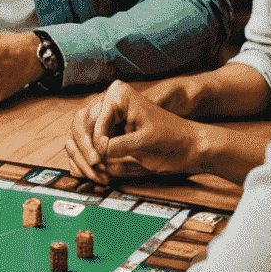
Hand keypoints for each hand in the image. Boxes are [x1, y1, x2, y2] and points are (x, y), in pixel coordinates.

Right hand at [65, 83, 206, 181]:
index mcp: (119, 95)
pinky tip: (93, 173)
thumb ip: (117, 146)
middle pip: (80, 126)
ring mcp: (108, 118)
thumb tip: (96, 153)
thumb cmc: (173, 140)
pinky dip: (87, 160)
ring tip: (97, 175)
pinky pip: (89, 145)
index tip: (99, 161)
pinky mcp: (109, 133)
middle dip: (84, 150)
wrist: (190, 147)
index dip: (94, 143)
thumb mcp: (144, 143)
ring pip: (80, 136)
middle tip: (95, 169)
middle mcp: (109, 103)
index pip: (93, 121)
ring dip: (84, 158)